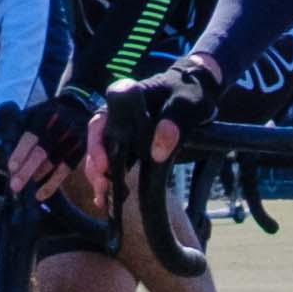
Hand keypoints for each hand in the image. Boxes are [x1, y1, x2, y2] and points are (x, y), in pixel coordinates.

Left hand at [0, 90, 100, 206]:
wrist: (78, 105)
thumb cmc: (48, 114)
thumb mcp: (33, 113)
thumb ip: (20, 129)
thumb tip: (6, 152)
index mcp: (47, 113)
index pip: (33, 133)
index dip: (22, 151)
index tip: (12, 167)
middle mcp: (63, 123)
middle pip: (45, 148)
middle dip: (28, 168)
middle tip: (16, 185)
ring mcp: (76, 135)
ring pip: (58, 159)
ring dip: (41, 176)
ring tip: (26, 188)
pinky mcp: (83, 147)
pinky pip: (68, 168)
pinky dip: (54, 182)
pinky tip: (42, 193)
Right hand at [94, 58, 218, 193]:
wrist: (197, 93)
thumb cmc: (190, 93)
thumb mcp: (187, 104)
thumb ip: (173, 123)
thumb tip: (157, 151)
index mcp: (128, 94)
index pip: (105, 115)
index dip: (99, 140)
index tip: (104, 164)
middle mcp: (118, 110)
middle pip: (96, 135)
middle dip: (95, 161)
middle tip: (102, 183)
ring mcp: (121, 126)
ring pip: (100, 149)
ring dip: (98, 173)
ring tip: (102, 196)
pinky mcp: (128, 141)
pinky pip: (112, 158)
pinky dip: (107, 177)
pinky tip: (105, 198)